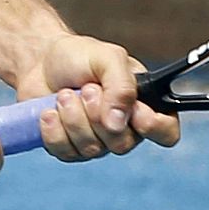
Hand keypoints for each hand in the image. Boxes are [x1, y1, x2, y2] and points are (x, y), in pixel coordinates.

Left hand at [17, 35, 181, 161]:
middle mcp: (124, 128)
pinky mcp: (70, 149)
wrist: (41, 61)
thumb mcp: (107, 58)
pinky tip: (49, 111)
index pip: (166, 132)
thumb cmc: (80, 56)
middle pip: (122, 144)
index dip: (154, 127)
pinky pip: (66, 153)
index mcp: (144, 104)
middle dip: (97, 115)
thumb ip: (121, 85)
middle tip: (86, 89)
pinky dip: (54, 130)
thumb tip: (118, 122)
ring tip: (64, 94)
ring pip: (91, 149)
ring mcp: (97, 142)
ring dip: (73, 118)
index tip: (135, 112)